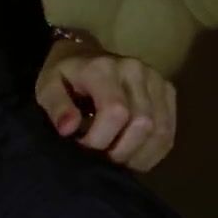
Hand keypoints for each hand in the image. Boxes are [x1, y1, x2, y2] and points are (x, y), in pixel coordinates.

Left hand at [35, 36, 175, 172]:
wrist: (82, 55)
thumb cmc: (63, 75)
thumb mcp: (48, 87)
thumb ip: (56, 107)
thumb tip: (68, 129)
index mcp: (103, 68)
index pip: (116, 111)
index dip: (101, 139)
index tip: (83, 148)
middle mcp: (135, 70)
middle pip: (142, 124)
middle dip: (121, 151)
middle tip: (101, 159)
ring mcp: (156, 80)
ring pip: (160, 130)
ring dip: (140, 155)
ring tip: (117, 161)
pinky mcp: (168, 91)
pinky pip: (169, 130)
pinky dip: (154, 151)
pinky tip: (135, 156)